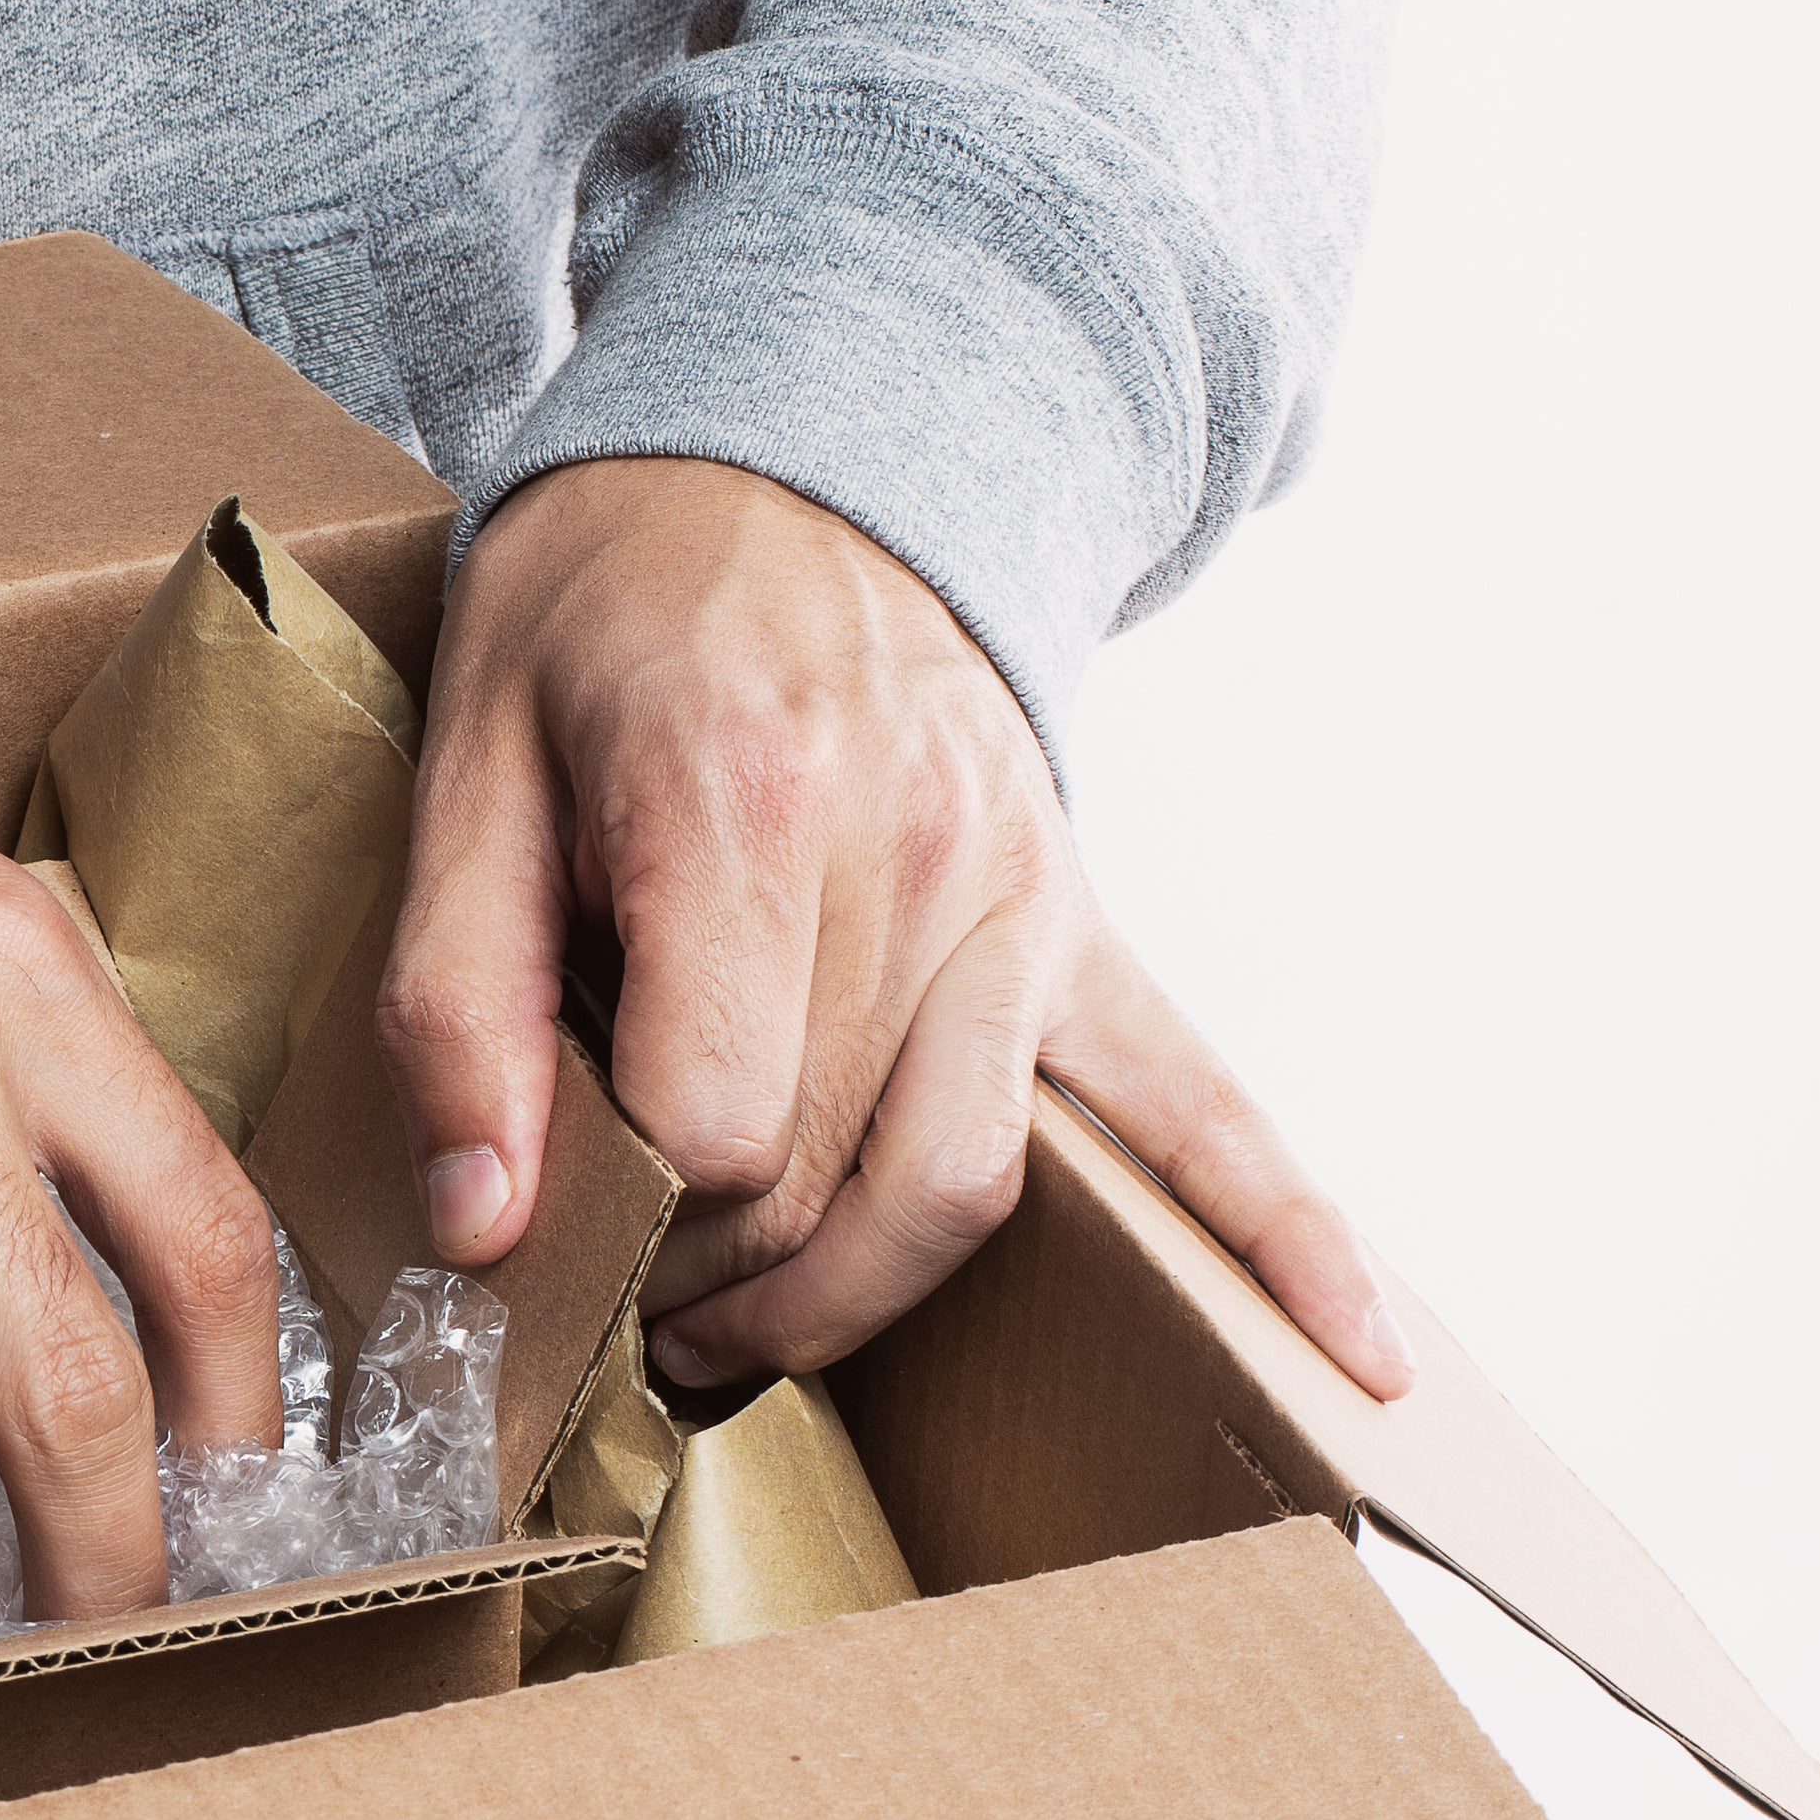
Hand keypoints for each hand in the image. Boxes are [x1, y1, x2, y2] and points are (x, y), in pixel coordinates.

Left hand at [380, 457, 1411, 1399]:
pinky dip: (1285, 1239)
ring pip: (967, 1187)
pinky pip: (1205, 1104)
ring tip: (741, 1331)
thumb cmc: (607, 613)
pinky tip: (1361, 1360)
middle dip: (707, 1281)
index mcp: (753, 815)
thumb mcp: (468, 768)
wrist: (785, 459)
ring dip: (850, 1299)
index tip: (546, 1220)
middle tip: (609, 1298)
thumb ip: (458, 999)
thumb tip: (484, 1221)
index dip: (618, 1220)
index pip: (715, 1131)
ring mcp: (1030, 901)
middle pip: (829, 1181)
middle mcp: (924, 865)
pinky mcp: (1085, 932)